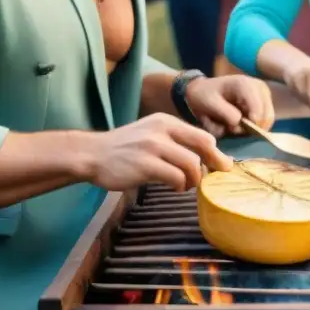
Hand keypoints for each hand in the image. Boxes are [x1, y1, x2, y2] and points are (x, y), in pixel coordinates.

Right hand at [83, 113, 232, 192]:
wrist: (91, 154)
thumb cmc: (124, 148)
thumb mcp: (151, 134)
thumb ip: (174, 141)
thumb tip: (204, 157)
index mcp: (166, 122)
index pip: (202, 135)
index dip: (214, 152)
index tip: (218, 164)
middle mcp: (162, 130)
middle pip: (203, 144)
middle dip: (214, 162)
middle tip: (214, 175)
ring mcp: (153, 146)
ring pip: (191, 163)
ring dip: (194, 178)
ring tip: (187, 185)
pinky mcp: (145, 165)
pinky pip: (175, 177)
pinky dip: (180, 185)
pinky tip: (176, 187)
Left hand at [186, 74, 275, 136]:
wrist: (202, 90)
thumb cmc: (203, 96)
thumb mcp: (209, 104)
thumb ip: (226, 114)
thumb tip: (240, 125)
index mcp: (245, 84)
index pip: (258, 110)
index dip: (249, 125)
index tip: (232, 130)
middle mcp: (259, 87)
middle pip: (266, 117)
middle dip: (250, 128)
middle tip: (232, 130)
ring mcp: (264, 94)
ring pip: (267, 120)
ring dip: (252, 128)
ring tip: (234, 126)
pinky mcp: (264, 101)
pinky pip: (265, 121)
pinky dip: (253, 126)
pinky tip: (239, 123)